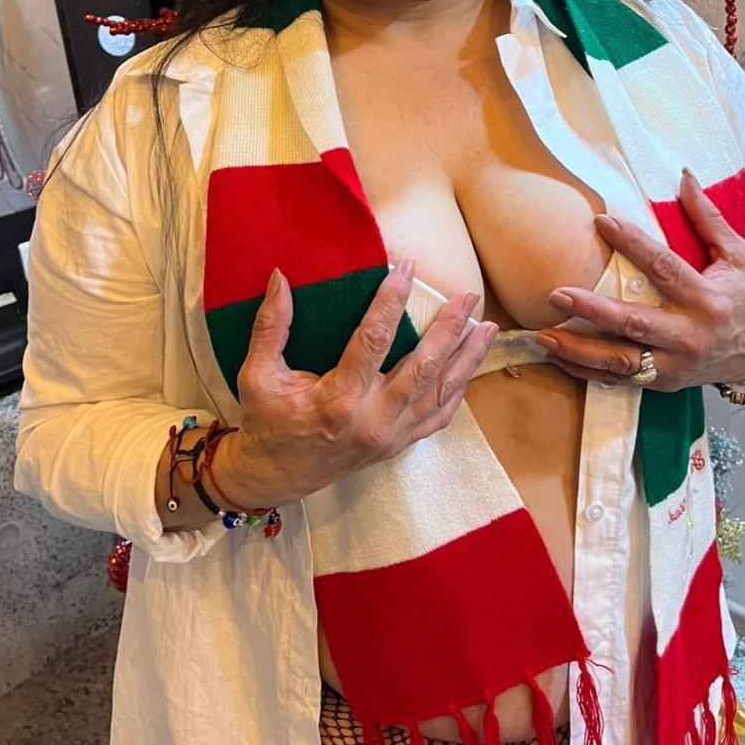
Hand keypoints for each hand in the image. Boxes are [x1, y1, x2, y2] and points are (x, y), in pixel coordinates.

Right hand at [216, 261, 498, 503]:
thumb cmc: (265, 423)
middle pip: (424, 366)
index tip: (405, 267)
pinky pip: (437, 418)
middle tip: (467, 295)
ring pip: (440, 393)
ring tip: (486, 327)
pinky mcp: (396, 446)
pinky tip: (468, 369)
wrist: (272, 477)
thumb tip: (280, 277)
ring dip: (466, 358)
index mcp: (339, 399)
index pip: (375, 338)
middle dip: (450, 328)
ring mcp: (390, 436)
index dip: (391, 300)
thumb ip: (271, 326)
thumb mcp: (257, 374)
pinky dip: (456, 392)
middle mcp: (373, 419)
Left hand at [537, 169, 744, 391]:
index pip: (664, 268)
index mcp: (707, 299)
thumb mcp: (739, 256)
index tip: (601, 222)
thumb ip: (708, 218)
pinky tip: (557, 357)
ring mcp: (675, 365)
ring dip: (579, 350)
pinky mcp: (664, 384)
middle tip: (556, 294)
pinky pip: (619, 381)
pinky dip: (586, 371)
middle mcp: (690, 335)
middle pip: (635, 323)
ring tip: (544, 336)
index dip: (632, 244)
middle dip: (593, 310)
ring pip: (621, 361)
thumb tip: (684, 176)